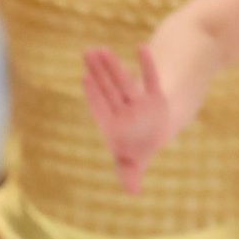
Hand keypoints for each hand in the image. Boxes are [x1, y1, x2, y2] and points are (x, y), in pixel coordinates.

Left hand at [81, 45, 168, 194]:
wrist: (149, 137)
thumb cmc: (134, 149)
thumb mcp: (131, 163)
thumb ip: (129, 173)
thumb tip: (133, 191)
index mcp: (113, 125)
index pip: (100, 107)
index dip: (92, 93)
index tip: (84, 79)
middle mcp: (123, 111)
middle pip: (109, 89)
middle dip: (98, 72)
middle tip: (86, 52)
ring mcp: (137, 102)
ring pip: (124, 81)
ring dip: (112, 65)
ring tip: (99, 48)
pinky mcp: (154, 96)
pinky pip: (150, 79)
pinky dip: (146, 65)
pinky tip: (140, 47)